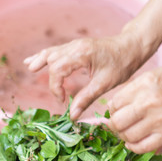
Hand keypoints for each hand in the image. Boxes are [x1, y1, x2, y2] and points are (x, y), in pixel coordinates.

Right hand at [23, 33, 148, 119]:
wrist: (132, 47)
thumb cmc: (122, 64)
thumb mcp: (105, 84)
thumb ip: (86, 98)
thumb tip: (72, 115)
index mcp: (81, 54)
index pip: (57, 70)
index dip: (56, 88)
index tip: (64, 101)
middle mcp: (75, 46)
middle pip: (52, 61)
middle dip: (51, 79)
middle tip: (59, 97)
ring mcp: (75, 44)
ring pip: (52, 52)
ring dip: (40, 61)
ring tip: (29, 67)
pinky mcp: (77, 46)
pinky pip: (56, 51)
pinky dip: (46, 56)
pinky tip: (35, 60)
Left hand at [108, 66, 161, 153]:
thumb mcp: (155, 75)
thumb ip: (134, 88)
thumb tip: (112, 106)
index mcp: (145, 84)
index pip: (115, 103)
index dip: (111, 110)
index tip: (115, 112)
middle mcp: (150, 101)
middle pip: (117, 122)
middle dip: (113, 126)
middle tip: (117, 126)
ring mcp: (160, 119)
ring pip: (128, 136)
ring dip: (123, 137)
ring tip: (127, 133)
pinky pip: (142, 147)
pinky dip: (133, 147)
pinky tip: (134, 142)